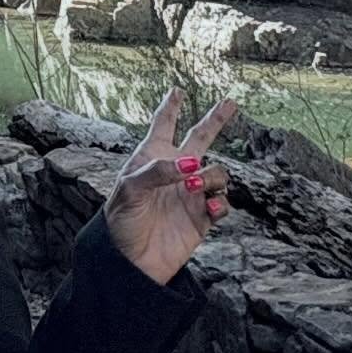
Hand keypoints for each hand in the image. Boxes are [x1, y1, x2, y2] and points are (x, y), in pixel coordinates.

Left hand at [103, 89, 235, 284]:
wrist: (132, 262)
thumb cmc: (122, 221)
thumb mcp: (129, 189)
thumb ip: (157, 171)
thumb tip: (189, 163)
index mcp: (152, 158)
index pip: (162, 125)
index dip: (170, 107)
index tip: (177, 90)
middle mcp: (175, 172)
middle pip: (200, 138)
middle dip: (215, 120)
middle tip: (229, 102)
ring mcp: (191, 194)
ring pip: (217, 172)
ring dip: (212, 175)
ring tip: (195, 186)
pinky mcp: (202, 218)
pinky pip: (222, 203)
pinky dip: (220, 202)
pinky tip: (209, 207)